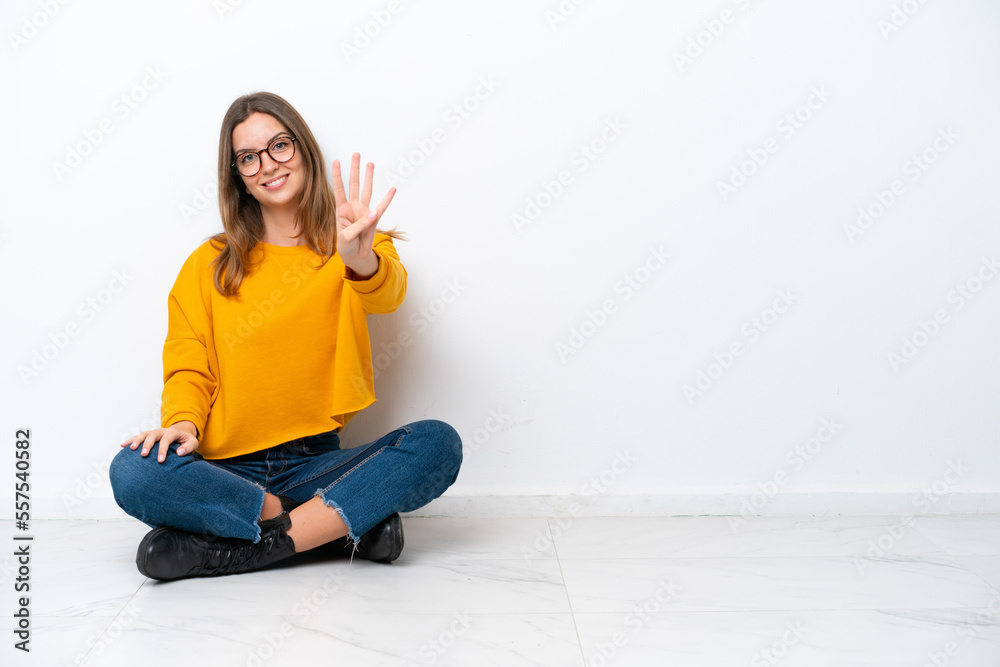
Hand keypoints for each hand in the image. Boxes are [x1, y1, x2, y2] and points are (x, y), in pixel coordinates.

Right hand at [121, 421, 199, 462]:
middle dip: (148, 444)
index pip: (166, 439)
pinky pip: (138, 436)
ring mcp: (154, 432)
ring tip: (132, 449)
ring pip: (144, 434)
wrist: (182, 433)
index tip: (160, 461)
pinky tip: (123, 446)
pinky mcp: (148, 435)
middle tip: (143, 455)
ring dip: (137, 441)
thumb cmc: (187, 440)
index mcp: (172, 432)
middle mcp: (161, 431)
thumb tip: (179, 453)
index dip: (163, 449)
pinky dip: (131, 440)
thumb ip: (188, 447)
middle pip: (153, 435)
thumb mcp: (193, 443)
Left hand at [331, 153, 395, 276]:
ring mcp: (364, 211)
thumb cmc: (346, 246)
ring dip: (369, 177)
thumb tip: (373, 214)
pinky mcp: (374, 219)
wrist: (355, 255)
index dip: (337, 175)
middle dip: (355, 169)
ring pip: (367, 190)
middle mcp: (353, 207)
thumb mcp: (346, 237)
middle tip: (356, 154)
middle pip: (354, 184)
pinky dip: (387, 198)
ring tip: (371, 163)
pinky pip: (382, 207)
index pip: (339, 189)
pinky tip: (392, 189)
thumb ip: (358, 226)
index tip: (336, 161)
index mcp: (341, 210)